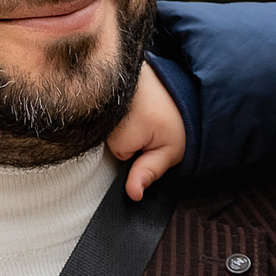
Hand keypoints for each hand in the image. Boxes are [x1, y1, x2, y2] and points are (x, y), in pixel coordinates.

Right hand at [106, 64, 186, 199]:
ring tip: (137, 109)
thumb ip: (149, 172)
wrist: (178, 80)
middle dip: (123, 137)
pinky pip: (97, 104)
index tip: (146, 138)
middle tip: (145, 124)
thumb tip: (133, 195)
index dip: (131, 152)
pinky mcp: (96, 82)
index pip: (116, 156)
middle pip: (105, 139)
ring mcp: (97, 94)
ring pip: (102, 122)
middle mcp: (103, 113)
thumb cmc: (176, 116)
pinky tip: (126, 100)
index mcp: (121, 133)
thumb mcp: (169, 149)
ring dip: (117, 120)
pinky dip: (110, 104)